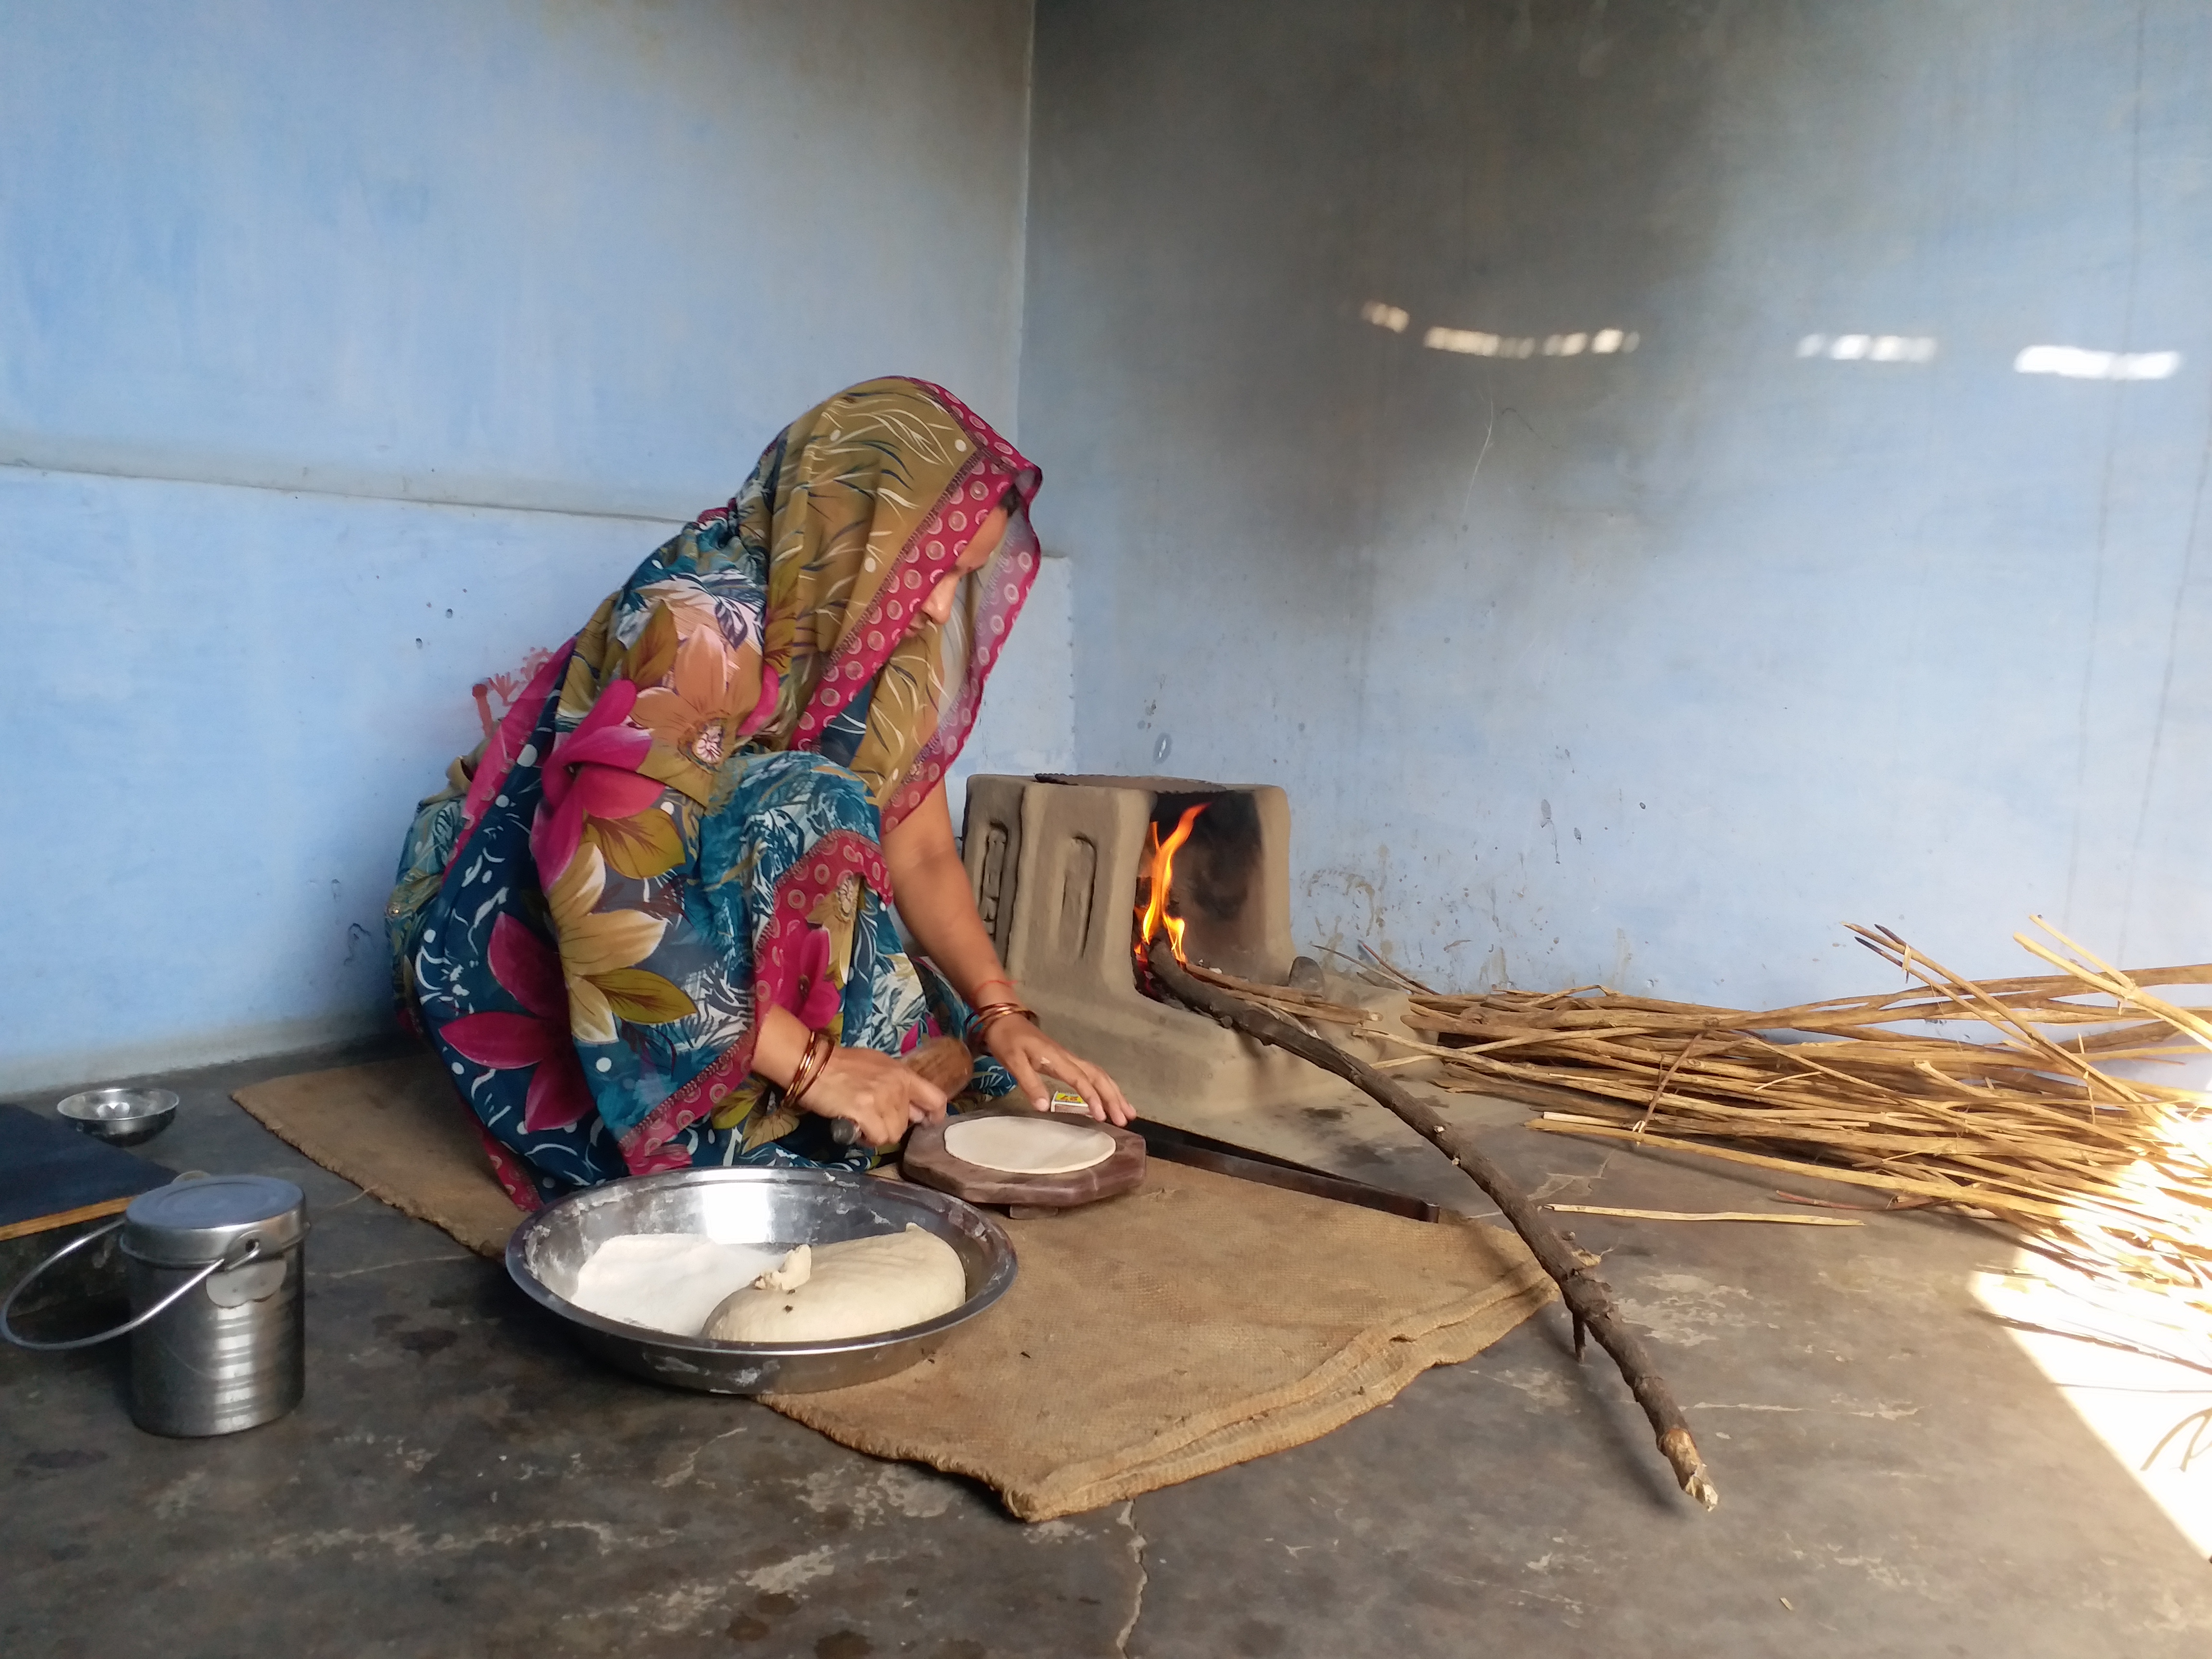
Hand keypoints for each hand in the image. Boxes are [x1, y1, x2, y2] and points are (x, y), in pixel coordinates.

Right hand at [802, 1046, 948, 1148]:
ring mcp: (882, 1100)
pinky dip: (868, 1139)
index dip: (935, 1115)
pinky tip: (857, 1128)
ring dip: (878, 1135)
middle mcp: (897, 1087)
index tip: (925, 1123)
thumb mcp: (878, 1066)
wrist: (815, 1064)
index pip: (936, 1099)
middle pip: (907, 1123)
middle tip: (873, 1119)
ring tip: (863, 1124)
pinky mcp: (865, 1112)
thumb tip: (908, 1107)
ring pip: (893, 1135)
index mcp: (903, 1074)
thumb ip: (896, 1084)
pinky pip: (878, 1138)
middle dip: (891, 1126)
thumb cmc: (843, 1064)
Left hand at [982, 1018, 1132, 1125]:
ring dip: (1114, 1093)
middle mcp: (1068, 1058)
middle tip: (1125, 1118)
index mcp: (1057, 1059)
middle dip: (1113, 1097)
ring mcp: (1068, 1059)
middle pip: (1098, 1077)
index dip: (1093, 1098)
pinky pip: (1092, 1074)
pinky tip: (1110, 1097)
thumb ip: (1030, 1083)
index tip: (1102, 1116)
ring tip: (1128, 1111)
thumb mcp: (1013, 1062)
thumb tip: (1044, 1107)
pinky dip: (1104, 1086)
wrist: (1004, 1020)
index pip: (1081, 1080)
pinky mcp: (1066, 1061)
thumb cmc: (1008, 1041)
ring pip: (1098, 1075)